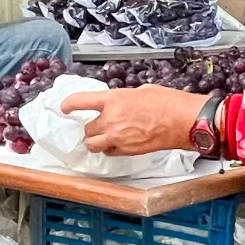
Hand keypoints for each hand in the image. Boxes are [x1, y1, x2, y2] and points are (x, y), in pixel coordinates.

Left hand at [60, 86, 208, 156]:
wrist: (180, 120)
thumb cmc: (167, 102)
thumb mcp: (140, 91)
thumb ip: (123, 99)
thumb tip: (118, 103)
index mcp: (113, 99)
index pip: (80, 101)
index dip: (68, 105)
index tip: (64, 107)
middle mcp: (111, 119)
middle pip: (87, 129)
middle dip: (90, 128)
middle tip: (97, 126)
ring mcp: (117, 137)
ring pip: (93, 144)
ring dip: (95, 141)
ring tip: (103, 138)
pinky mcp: (126, 151)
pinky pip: (109, 153)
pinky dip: (109, 150)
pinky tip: (118, 144)